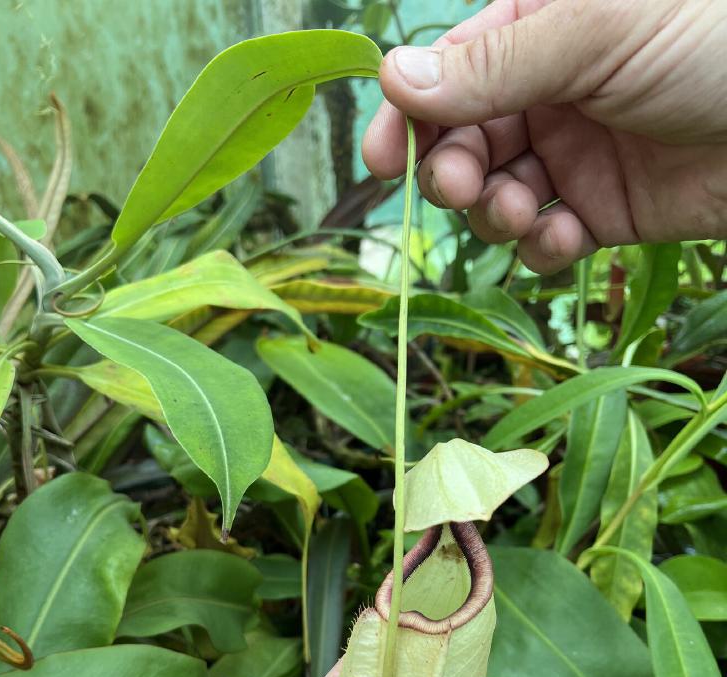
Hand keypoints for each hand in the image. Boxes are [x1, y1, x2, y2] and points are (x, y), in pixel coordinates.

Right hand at [363, 0, 726, 273]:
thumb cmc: (711, 41)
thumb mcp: (596, 34)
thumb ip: (495, 62)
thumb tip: (395, 77)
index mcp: (541, 29)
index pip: (451, 73)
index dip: (411, 117)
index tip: (383, 159)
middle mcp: (550, 93)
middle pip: (464, 143)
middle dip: (454, 172)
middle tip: (463, 187)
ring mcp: (575, 155)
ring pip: (498, 197)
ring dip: (496, 214)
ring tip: (526, 213)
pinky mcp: (604, 211)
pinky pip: (546, 239)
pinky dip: (544, 247)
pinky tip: (567, 237)